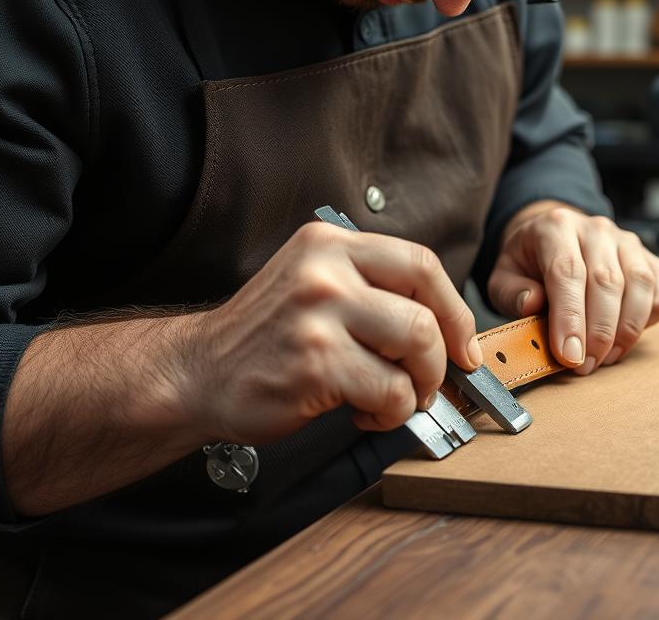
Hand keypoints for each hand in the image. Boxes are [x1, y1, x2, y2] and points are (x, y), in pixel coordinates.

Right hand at [181, 221, 483, 443]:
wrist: (195, 373)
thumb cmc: (267, 338)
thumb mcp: (315, 286)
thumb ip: (372, 291)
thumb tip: (448, 327)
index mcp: (330, 245)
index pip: (421, 264)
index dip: (454, 309)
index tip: (463, 343)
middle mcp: (325, 272)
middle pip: (425, 311)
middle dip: (441, 357)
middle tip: (431, 381)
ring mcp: (319, 316)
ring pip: (416, 348)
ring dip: (418, 386)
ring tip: (395, 398)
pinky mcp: (316, 363)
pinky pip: (390, 391)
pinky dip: (391, 412)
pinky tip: (363, 412)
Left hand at [487, 203, 658, 374]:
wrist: (556, 237)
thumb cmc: (530, 263)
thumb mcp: (504, 275)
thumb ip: (512, 292)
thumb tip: (533, 305)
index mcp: (556, 227)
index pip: (567, 272)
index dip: (570, 318)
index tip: (570, 355)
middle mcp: (596, 229)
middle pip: (607, 281)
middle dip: (599, 332)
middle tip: (586, 365)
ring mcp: (628, 241)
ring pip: (640, 284)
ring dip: (626, 329)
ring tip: (606, 357)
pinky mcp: (650, 256)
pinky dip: (649, 318)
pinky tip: (626, 335)